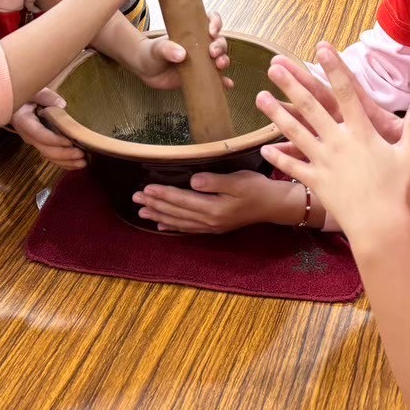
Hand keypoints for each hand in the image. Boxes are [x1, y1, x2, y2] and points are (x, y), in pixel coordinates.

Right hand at [12, 88, 84, 169]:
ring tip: (82, 163)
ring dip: (66, 161)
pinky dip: (64, 162)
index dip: (54, 140)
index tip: (69, 141)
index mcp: (24, 122)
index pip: (38, 134)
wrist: (19, 105)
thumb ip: (46, 97)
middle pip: (45, 149)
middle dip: (64, 154)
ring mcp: (35, 142)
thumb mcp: (34, 91)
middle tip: (81, 154)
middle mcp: (28, 136)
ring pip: (49, 156)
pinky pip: (52, 157)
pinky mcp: (42, 145)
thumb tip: (61, 105)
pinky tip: (77, 164)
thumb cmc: (27, 97)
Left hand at [128, 11, 232, 90]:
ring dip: (224, 60)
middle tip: (212, 53)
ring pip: (220, 58)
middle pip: (219, 41)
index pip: (210, 21)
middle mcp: (201, 44)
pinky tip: (228, 84)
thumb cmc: (152, 53)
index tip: (211, 31)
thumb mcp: (157, 49)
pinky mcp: (201, 75)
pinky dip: (223, 81)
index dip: (215, 23)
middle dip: (220, 46)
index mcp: (192, 32)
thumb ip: (167, 49)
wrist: (146, 70)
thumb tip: (181, 55)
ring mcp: (202, 60)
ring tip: (220, 65)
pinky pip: (216, 78)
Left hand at [135, 170, 290, 233]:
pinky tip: (161, 225)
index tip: (146, 188)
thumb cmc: (257, 188)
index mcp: (214, 208)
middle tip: (135, 198)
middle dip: (155, 205)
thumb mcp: (238, 180)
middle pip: (176, 212)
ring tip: (142, 211)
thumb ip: (214, 182)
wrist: (274, 206)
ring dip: (159, 216)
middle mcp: (210, 221)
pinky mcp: (214, 227)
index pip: (182, 200)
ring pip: (179, 222)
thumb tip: (192, 182)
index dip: (163, 194)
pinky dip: (173, 226)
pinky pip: (188, 228)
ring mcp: (211, 227)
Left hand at [257, 44, 409, 242]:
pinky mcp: (316, 182)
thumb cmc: (399, 191)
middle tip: (275, 66)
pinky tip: (264, 149)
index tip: (321, 48)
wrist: (381, 227)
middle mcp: (338, 142)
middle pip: (311, 107)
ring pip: (295, 132)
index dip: (334, 68)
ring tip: (260, 97)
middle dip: (293, 85)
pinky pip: (293, 167)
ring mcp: (323, 162)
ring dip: (277, 114)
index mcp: (362, 132)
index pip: (345, 93)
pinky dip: (278, 157)